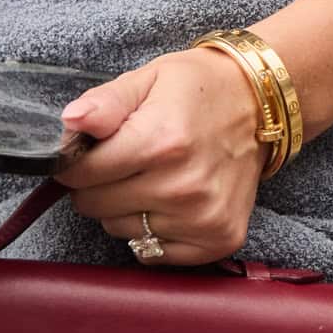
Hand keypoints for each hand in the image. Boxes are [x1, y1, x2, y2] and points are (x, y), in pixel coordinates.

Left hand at [51, 48, 267, 266]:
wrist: (261, 105)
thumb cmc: (199, 89)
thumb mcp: (148, 79)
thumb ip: (105, 103)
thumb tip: (71, 121)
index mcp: (161, 141)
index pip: (82, 174)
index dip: (74, 163)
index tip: (85, 153)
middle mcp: (183, 186)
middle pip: (96, 206)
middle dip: (97, 184)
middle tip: (122, 163)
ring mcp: (204, 218)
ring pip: (122, 230)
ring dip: (124, 209)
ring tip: (151, 178)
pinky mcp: (220, 239)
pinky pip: (155, 253)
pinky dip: (153, 232)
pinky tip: (169, 203)